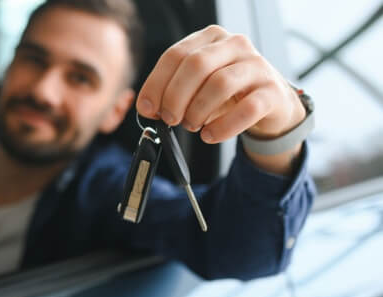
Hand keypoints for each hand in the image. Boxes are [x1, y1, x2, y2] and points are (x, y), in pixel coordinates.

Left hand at [136, 25, 305, 144]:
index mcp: (210, 38)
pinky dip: (223, 127)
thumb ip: (171, 91)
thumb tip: (148, 108)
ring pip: (220, 84)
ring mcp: (257, 66)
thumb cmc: (227, 93)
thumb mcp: (197, 86)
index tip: (147, 109)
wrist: (269, 103)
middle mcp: (235, 45)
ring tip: (192, 125)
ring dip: (198, 111)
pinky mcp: (272, 91)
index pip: (175, 55)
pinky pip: (247, 109)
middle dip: (175, 97)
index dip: (156, 84)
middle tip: (170, 119)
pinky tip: (210, 135)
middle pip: (196, 65)